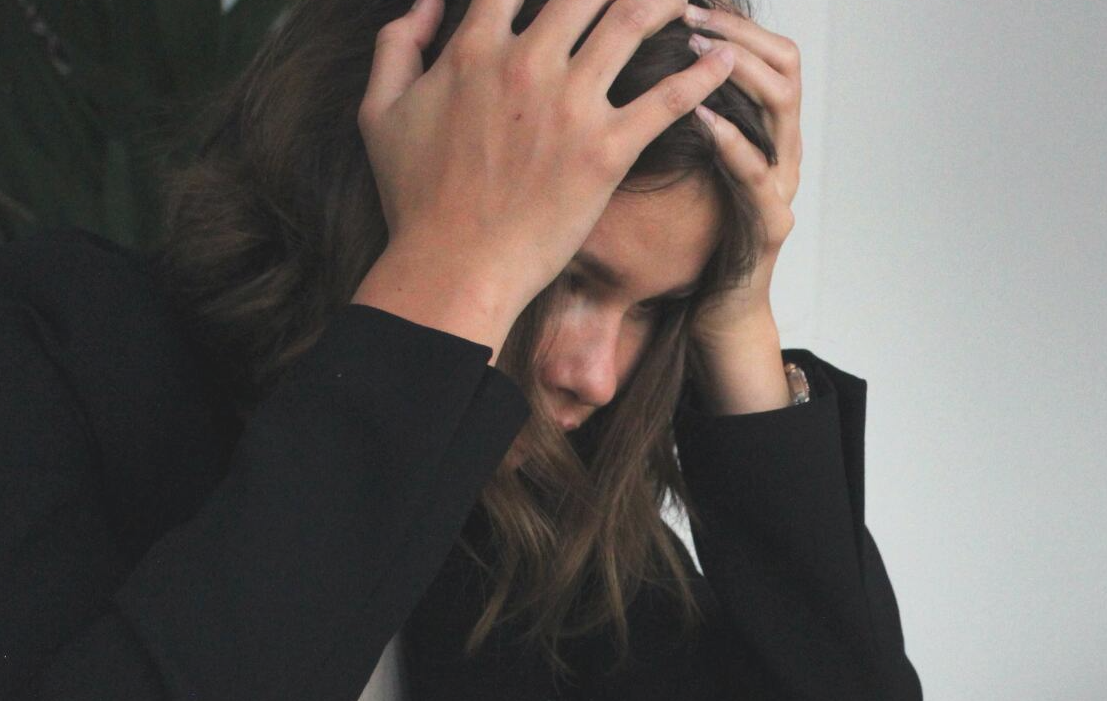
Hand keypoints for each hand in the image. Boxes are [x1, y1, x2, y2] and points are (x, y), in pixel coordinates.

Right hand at [351, 0, 736, 359]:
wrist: (453, 267)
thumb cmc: (416, 198)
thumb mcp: (379, 112)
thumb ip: (397, 46)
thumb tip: (422, 5)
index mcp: (473, 49)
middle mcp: (525, 64)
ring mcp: (569, 106)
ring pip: (630, 23)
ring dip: (666, 1)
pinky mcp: (606, 150)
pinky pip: (667, 99)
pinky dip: (704, 74)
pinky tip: (727, 58)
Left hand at [682, 3, 801, 412]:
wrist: (715, 311)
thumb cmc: (691, 235)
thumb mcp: (679, 162)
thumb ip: (668, 114)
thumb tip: (623, 61)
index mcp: (762, 129)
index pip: (768, 49)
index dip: (734, 21)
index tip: (687, 4)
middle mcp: (782, 149)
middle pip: (785, 64)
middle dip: (737, 33)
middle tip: (689, 17)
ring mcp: (782, 185)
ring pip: (783, 107)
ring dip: (738, 71)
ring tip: (694, 51)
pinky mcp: (771, 225)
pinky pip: (759, 174)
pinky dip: (731, 140)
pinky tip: (700, 116)